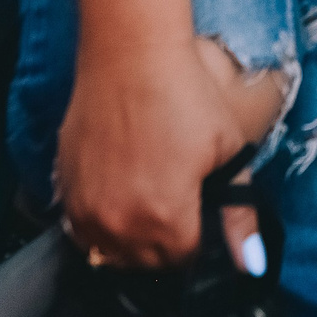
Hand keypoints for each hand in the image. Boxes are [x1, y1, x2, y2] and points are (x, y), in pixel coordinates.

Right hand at [53, 38, 252, 270]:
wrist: (130, 54)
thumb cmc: (182, 94)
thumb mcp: (227, 151)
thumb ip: (238, 214)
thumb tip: (251, 262)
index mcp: (164, 218)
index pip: (188, 260)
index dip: (202, 242)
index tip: (204, 219)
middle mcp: (118, 223)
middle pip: (149, 262)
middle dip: (170, 244)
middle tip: (182, 204)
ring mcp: (86, 208)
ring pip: (112, 251)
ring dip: (133, 240)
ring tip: (150, 198)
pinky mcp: (65, 188)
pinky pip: (83, 229)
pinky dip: (102, 224)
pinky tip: (119, 194)